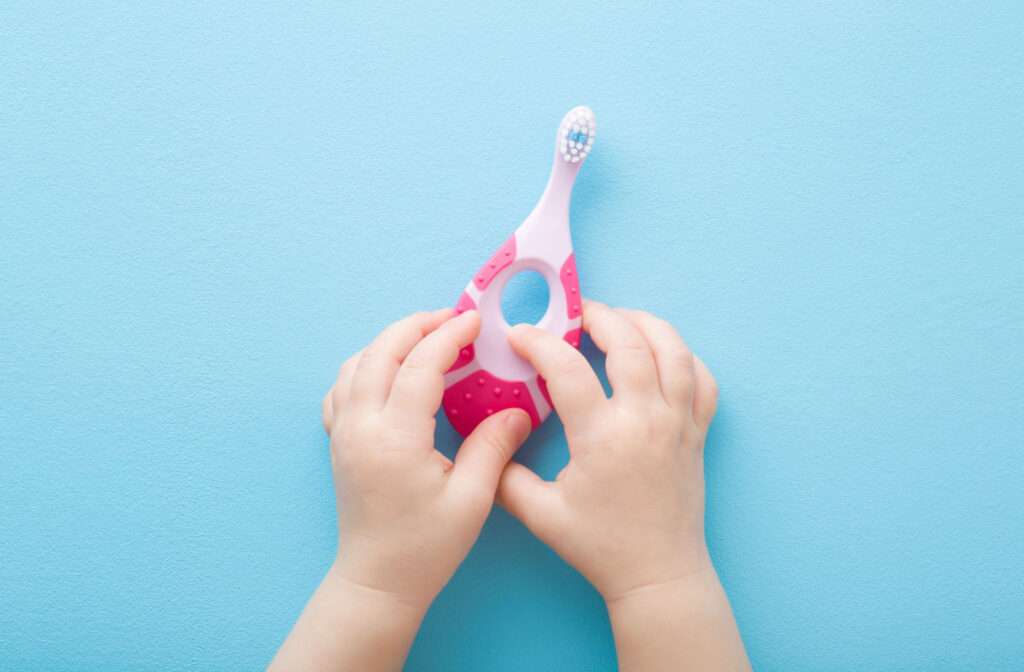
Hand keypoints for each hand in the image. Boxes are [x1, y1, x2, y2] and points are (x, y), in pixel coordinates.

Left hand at [322, 308, 530, 609]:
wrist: (377, 581)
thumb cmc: (424, 548)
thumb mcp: (472, 500)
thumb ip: (493, 447)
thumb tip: (518, 410)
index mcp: (396, 438)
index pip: (420, 365)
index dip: (449, 335)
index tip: (474, 321)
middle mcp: (361, 427)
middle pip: (382, 351)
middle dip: (418, 325)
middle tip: (453, 318)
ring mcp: (344, 433)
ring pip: (357, 363)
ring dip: (391, 341)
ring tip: (426, 338)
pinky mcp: (339, 443)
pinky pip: (341, 388)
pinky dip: (364, 365)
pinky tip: (389, 372)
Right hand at [496, 300, 718, 601]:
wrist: (657, 573)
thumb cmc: (600, 547)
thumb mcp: (540, 514)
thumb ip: (504, 475)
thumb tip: (487, 439)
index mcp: (603, 437)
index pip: (567, 368)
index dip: (538, 342)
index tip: (519, 335)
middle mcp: (645, 421)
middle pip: (629, 342)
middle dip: (599, 316)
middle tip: (575, 313)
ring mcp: (678, 425)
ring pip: (674, 351)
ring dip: (646, 324)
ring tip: (620, 319)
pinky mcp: (697, 434)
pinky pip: (703, 380)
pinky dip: (685, 357)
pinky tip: (663, 353)